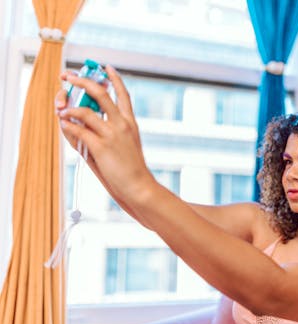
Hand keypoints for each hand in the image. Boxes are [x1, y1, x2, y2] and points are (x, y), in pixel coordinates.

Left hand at [56, 65, 155, 209]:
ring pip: (85, 110)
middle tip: (67, 76)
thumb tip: (77, 124)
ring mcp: (112, 134)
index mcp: (130, 122)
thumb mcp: (122, 146)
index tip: (105, 67)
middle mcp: (122, 123)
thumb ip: (103, 133)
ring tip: (61, 109)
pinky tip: (64, 124)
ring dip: (68, 107)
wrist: (138, 186)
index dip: (114, 78)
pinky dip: (67, 125)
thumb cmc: (130, 169)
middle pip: (100, 93)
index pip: (123, 94)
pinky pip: (78, 129)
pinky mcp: (101, 146)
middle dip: (81, 81)